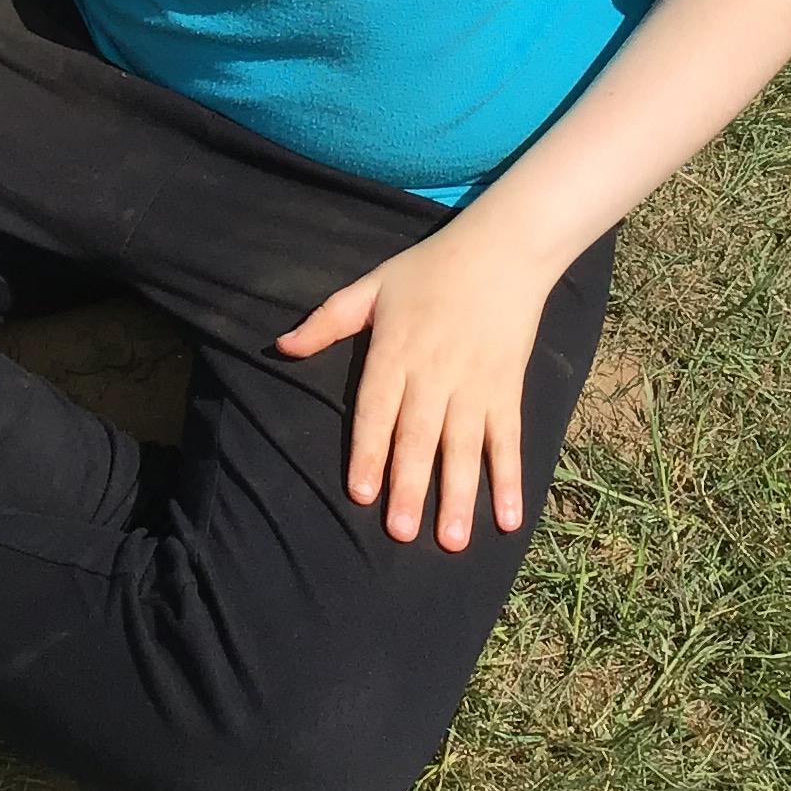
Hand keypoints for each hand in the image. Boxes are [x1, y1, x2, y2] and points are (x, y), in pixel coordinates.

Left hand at [280, 224, 547, 549]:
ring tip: (452, 541)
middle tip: (402, 533)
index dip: (369, 450)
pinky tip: (509, 518)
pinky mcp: (507, 389)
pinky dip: (509, 478)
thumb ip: (327, 321)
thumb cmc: (430, 268)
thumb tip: (280, 347)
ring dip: (460, 495)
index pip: (378, 407)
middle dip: (411, 486)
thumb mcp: (372, 286)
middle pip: (420, 436)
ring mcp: (475, 384)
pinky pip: (508, 440)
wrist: (503, 249)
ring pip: (464, 447)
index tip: (362, 492)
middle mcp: (435, 372)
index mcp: (396, 349)